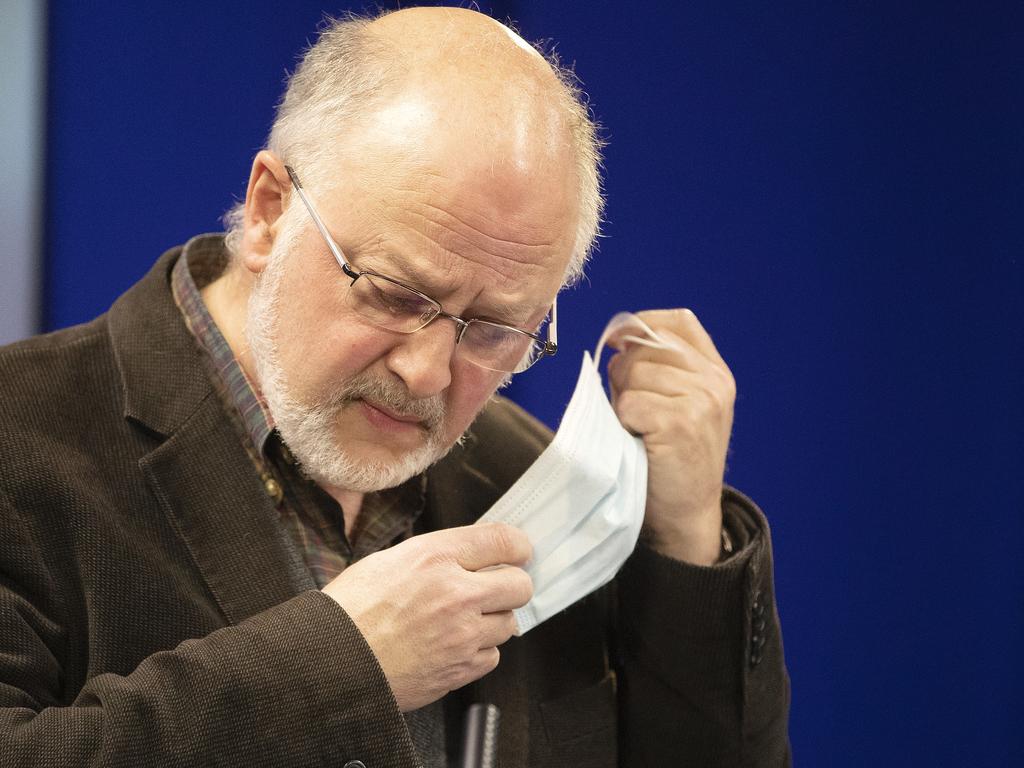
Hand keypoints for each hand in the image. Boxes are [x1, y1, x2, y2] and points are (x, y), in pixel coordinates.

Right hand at [322, 523, 532, 710]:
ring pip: (509, 623)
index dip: (517, 546)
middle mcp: (455, 593)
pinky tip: (454, 645)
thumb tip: (469, 554)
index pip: (503, 540)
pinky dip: (479, 651)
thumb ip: (435, 556)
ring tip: (462, 620)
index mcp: (435, 557)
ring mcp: (461, 635)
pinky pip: (492, 656)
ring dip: (493, 620)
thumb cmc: (349, 612)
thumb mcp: (389, 560)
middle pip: (519, 585)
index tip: (518, 552)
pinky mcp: (460, 669)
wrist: (328, 663)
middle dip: (511, 585)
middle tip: (496, 588)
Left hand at [607, 309, 735, 564]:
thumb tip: (618, 339)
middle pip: (645, 346)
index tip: (619, 343)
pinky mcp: (681, 422)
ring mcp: (701, 400)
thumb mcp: (678, 405)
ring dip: (623, 401)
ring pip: (633, 374)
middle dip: (625, 373)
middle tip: (634, 411)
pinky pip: (629, 403)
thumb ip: (658, 369)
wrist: (686, 515)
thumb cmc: (669, 460)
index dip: (640, 325)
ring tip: (638, 429)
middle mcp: (714, 381)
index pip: (677, 322)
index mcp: (715, 371)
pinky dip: (623, 422)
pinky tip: (638, 441)